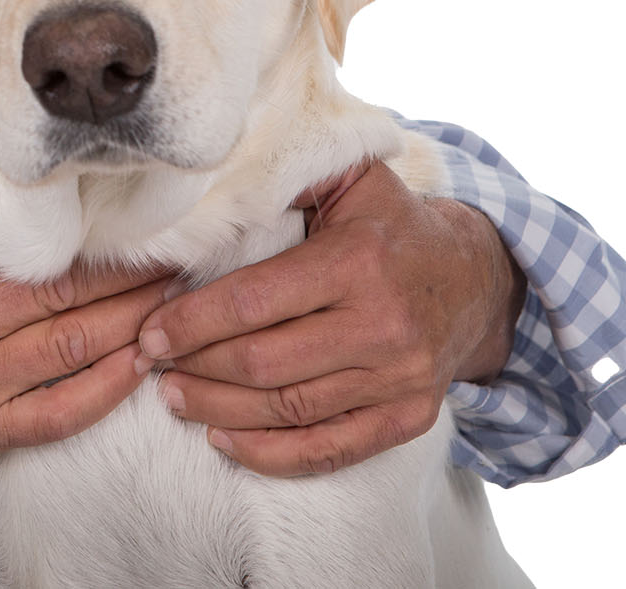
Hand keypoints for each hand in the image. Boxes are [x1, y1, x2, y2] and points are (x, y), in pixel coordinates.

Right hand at [0, 210, 171, 500]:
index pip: (17, 238)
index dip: (77, 225)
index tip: (116, 206)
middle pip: (63, 292)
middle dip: (127, 272)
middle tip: (172, 250)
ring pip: (74, 347)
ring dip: (132, 320)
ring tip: (174, 295)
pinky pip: (59, 413)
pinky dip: (106, 389)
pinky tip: (139, 365)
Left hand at [135, 160, 523, 476]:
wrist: (476, 278)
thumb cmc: (391, 222)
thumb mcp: (351, 177)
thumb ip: (290, 171)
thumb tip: (218, 176)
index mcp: (358, 261)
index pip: (255, 300)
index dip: (192, 320)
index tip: (150, 330)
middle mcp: (383, 325)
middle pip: (265, 364)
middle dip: (196, 367)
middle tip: (151, 364)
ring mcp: (399, 379)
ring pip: (289, 410)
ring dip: (219, 410)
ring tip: (175, 397)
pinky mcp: (408, 418)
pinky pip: (330, 450)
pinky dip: (270, 454)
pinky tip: (224, 439)